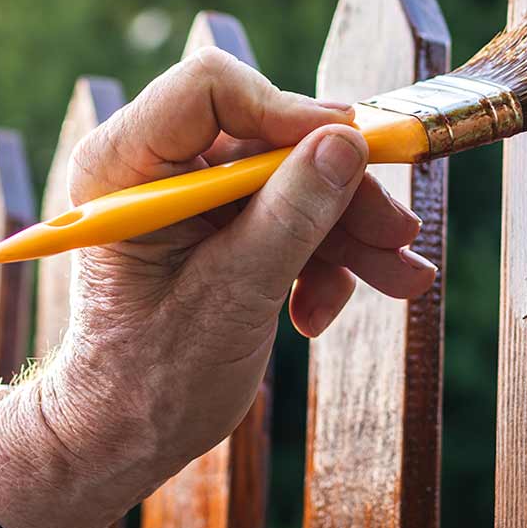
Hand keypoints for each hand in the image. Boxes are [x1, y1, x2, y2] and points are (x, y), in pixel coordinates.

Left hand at [32, 48, 434, 505]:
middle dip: (338, 189)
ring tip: (400, 278)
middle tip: (397, 230)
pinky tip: (322, 311)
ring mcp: (191, 195)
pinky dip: (321, 259)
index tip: (351, 148)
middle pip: (269, 138)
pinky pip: (289, 214)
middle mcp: (156, 166)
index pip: (210, 89)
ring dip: (348, 232)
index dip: (287, 111)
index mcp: (125, 165)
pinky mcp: (220, 224)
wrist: (127, 437)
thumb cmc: (151, 378)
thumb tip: (347, 142)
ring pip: (292, 179)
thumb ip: (292, 215)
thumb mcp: (233, 295)